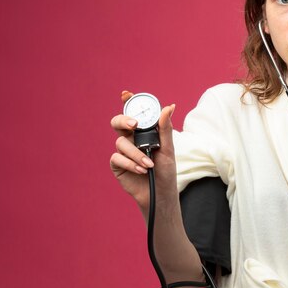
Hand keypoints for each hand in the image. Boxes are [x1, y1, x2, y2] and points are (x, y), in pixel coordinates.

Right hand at [109, 92, 177, 211]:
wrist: (161, 194)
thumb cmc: (166, 171)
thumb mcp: (168, 149)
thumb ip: (166, 128)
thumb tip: (169, 107)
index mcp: (144, 132)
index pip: (134, 114)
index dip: (128, 102)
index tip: (126, 94)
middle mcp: (131, 139)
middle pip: (118, 122)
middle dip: (123, 120)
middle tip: (134, 124)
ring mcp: (123, 152)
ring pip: (120, 142)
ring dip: (136, 153)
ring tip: (149, 164)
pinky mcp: (118, 165)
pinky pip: (117, 158)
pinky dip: (130, 163)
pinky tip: (141, 169)